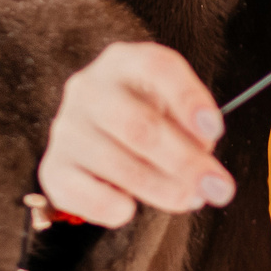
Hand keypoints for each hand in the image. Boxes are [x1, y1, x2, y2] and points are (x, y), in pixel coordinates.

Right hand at [38, 41, 230, 225]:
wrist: (95, 137)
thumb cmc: (146, 117)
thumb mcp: (173, 109)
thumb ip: (192, 131)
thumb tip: (204, 171)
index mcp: (125, 62)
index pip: (157, 68)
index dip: (189, 100)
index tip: (215, 133)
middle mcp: (90, 88)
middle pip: (138, 124)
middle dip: (184, 161)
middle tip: (217, 187)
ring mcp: (67, 127)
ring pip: (116, 162)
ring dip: (160, 189)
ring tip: (190, 200)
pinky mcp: (53, 167)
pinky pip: (83, 193)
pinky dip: (113, 207)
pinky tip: (130, 208)